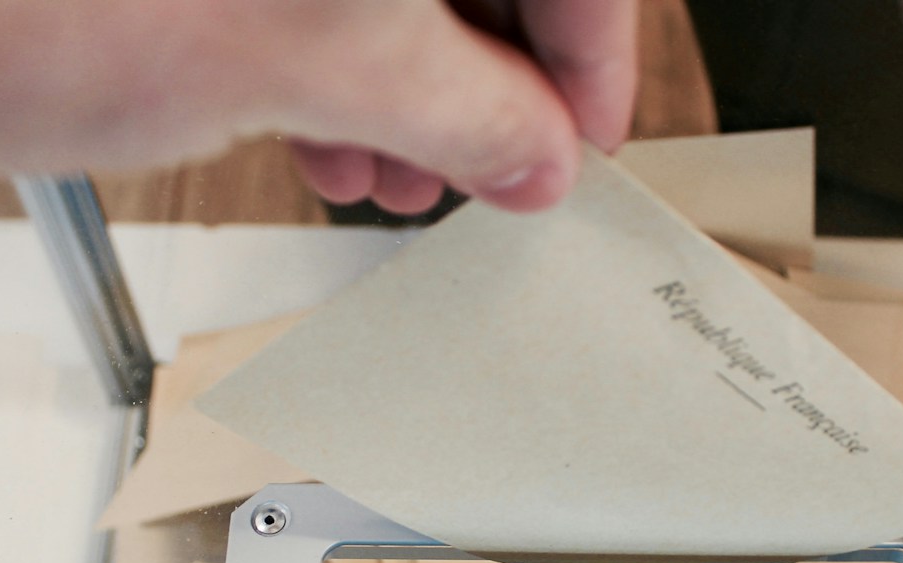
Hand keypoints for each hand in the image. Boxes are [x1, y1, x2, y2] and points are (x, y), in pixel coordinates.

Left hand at [0, 0, 636, 213]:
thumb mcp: (311, 63)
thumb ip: (464, 109)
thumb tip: (536, 151)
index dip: (591, 52)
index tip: (583, 137)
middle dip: (492, 79)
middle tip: (492, 170)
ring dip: (410, 85)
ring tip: (394, 169)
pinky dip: (329, 62)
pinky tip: (319, 129)